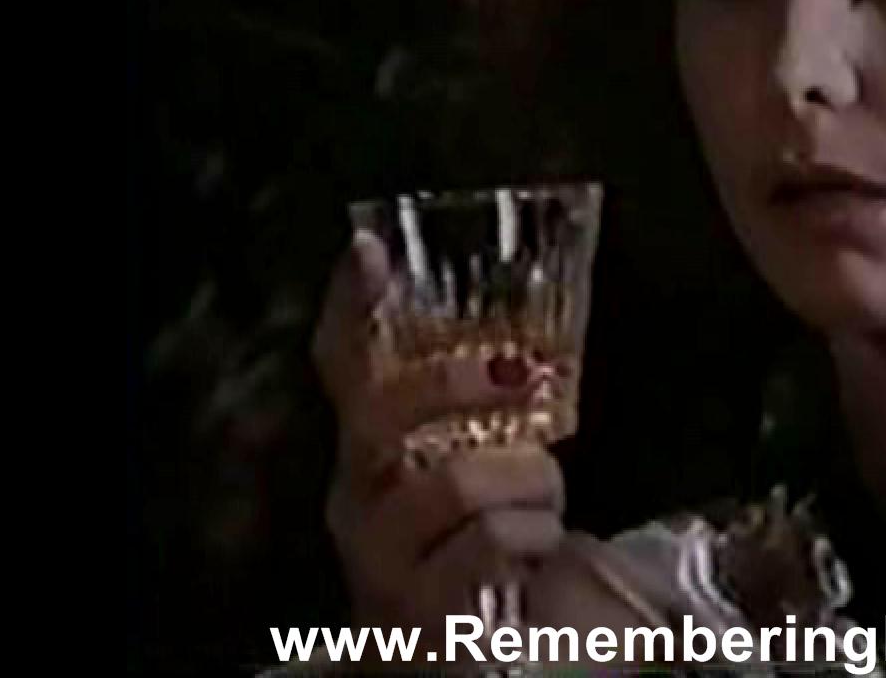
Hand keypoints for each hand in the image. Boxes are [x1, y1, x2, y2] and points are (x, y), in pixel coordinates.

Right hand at [314, 234, 567, 635]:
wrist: (465, 655)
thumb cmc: (478, 550)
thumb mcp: (480, 470)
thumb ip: (490, 416)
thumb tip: (530, 356)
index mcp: (370, 453)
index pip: (341, 367)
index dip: (351, 307)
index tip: (368, 249)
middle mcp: (359, 500)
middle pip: (384, 414)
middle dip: (458, 383)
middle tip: (521, 377)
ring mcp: (380, 558)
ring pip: (458, 480)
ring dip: (531, 483)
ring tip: (544, 506)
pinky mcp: (418, 611)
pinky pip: (492, 544)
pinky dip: (535, 539)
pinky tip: (535, 554)